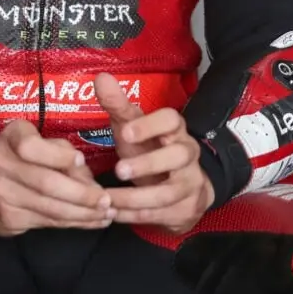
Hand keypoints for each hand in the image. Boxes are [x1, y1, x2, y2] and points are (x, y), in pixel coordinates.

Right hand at [0, 119, 113, 236]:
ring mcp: (2, 195)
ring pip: (50, 208)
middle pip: (45, 183)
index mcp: (11, 138)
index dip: (58, 156)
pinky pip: (47, 222)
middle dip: (82, 195)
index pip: (31, 147)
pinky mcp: (7, 220)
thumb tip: (86, 175)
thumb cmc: (18, 157)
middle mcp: (1, 165)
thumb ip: (61, 153)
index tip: (80, 161)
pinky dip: (72, 223)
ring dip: (83, 214)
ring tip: (106, 214)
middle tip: (107, 200)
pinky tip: (91, 222)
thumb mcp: (37, 142)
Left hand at [95, 72, 213, 233]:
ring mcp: (191, 183)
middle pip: (178, 155)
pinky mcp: (186, 208)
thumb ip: (118, 106)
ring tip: (108, 200)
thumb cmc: (149, 150)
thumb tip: (101, 77)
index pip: (172, 120)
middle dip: (148, 164)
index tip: (126, 131)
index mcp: (174, 130)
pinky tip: (114, 214)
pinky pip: (162, 214)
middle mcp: (187, 154)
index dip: (150, 125)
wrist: (180, 189)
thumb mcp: (133, 129)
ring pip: (169, 192)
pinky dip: (136, 216)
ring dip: (136, 198)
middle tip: (118, 170)